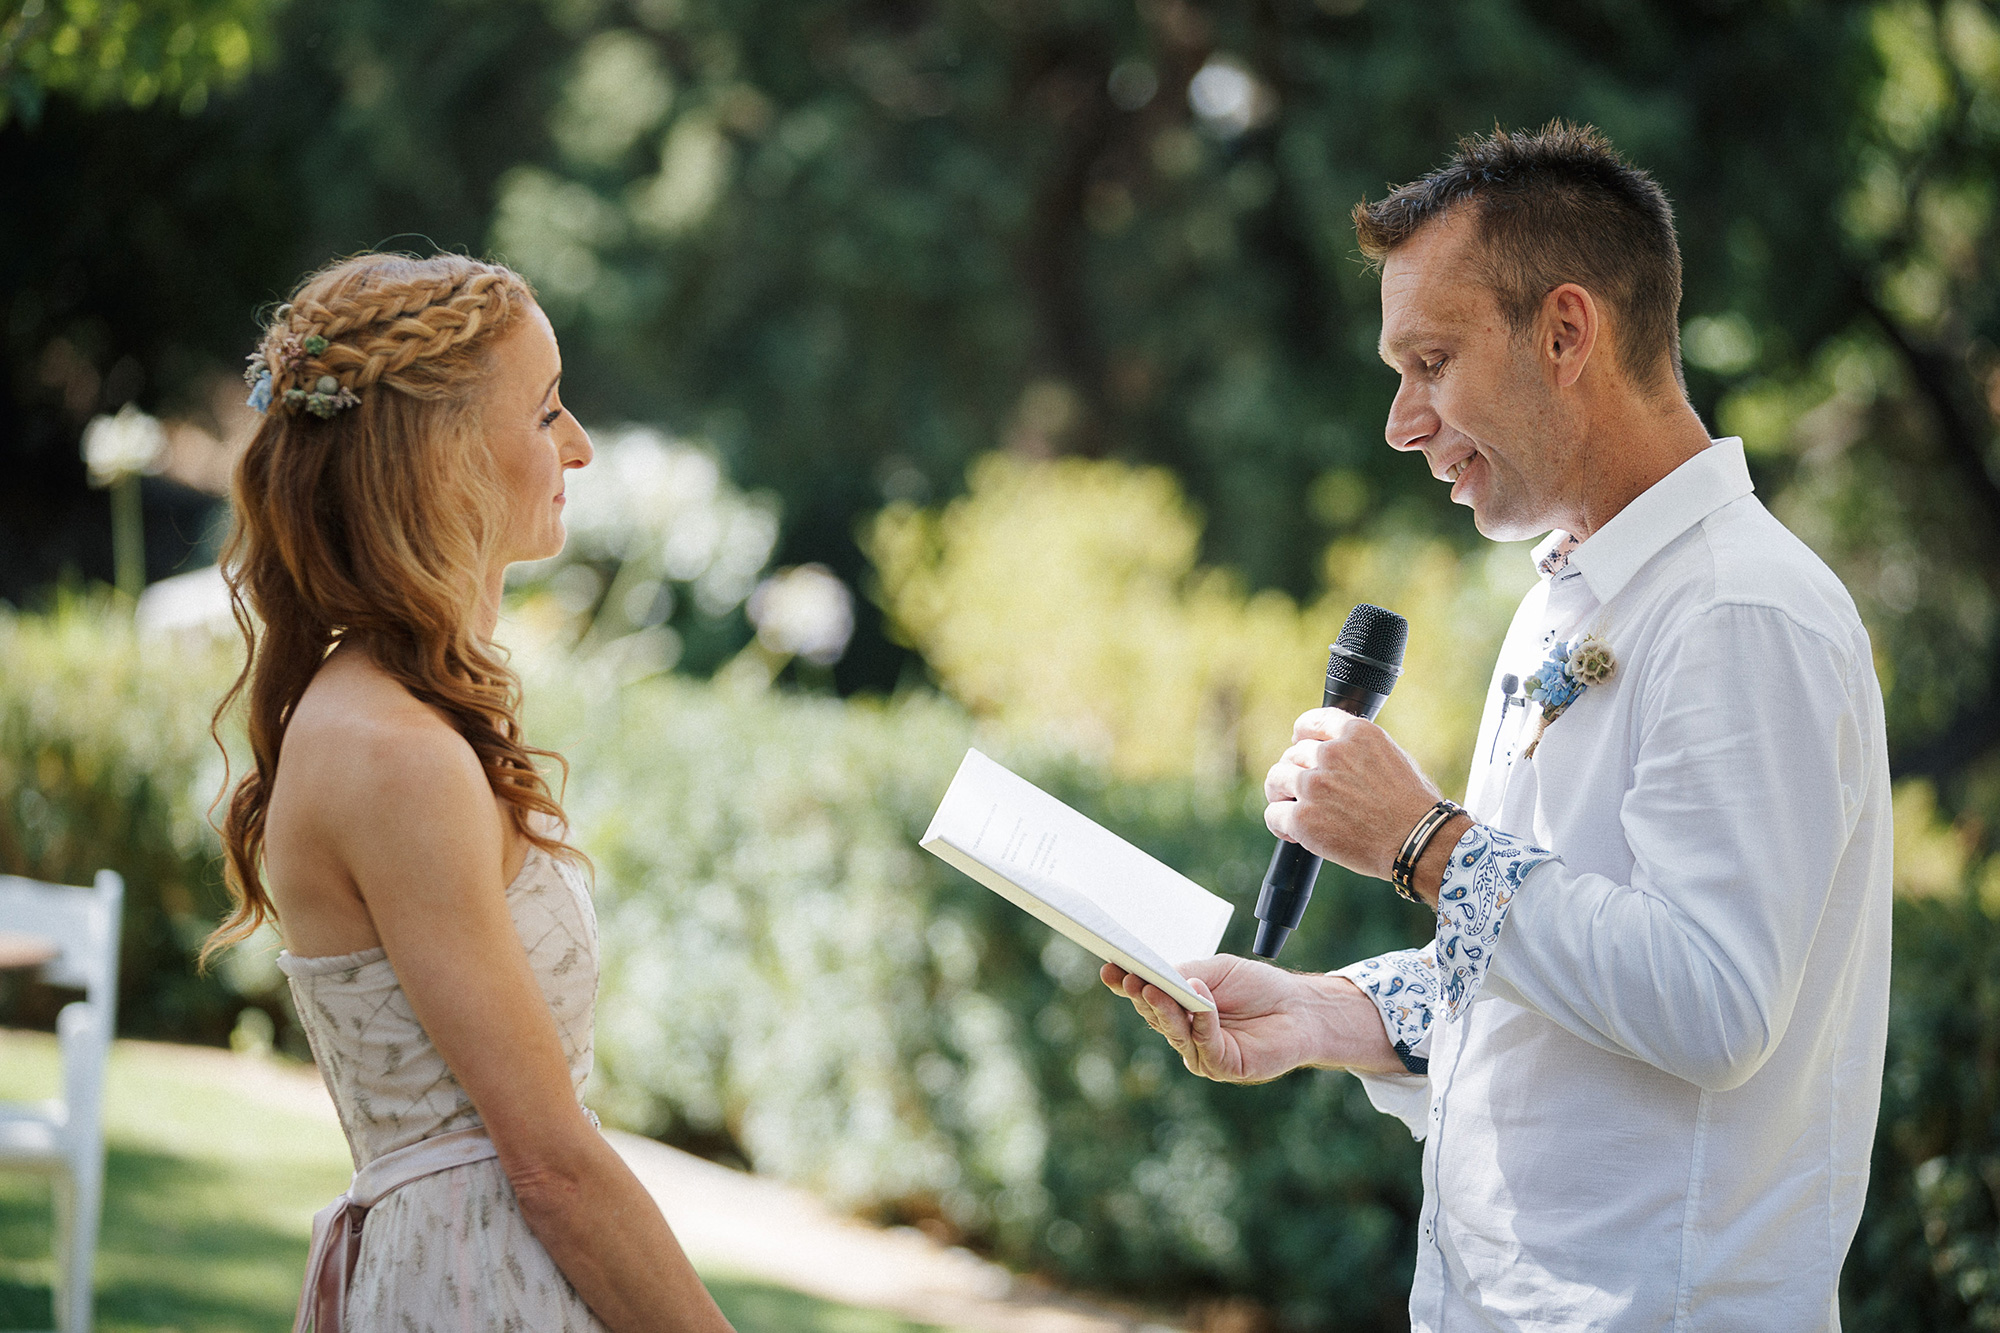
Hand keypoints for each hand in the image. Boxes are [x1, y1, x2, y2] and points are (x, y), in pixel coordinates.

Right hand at [1099, 956, 1402, 1080]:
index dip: (1125, 983)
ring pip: (1174, 1032)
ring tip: (1155, 986)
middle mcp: (1185, 1032)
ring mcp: (1201, 1052)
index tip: (1109, 966)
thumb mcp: (1217, 970)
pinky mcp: (1224, 1066)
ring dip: (1166, 1009)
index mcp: (1179, 1007)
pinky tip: (1202, 1004)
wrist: (1301, 1010)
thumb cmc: (1258, 988)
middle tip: (1131, 975)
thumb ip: (1187, 974)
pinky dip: (1202, 1022)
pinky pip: (1205, 1045)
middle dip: (1142, 995)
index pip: (1146, 995)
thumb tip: (1156, 976)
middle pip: (1155, 1015)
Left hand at [1264, 708, 1441, 881]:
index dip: (1302, 733)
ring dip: (1280, 793)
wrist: (1417, 841)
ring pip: (1277, 779)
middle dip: (1295, 771)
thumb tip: (1341, 754)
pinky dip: (1279, 824)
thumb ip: (1361, 750)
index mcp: (1357, 734)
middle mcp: (1332, 754)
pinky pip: (1273, 814)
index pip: (1313, 721)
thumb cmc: (1415, 808)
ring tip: (1289, 808)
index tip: (1298, 742)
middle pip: (1293, 754)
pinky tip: (1291, 833)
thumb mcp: (1395, 758)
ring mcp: (1314, 784)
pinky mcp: (1303, 817)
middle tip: (1302, 791)